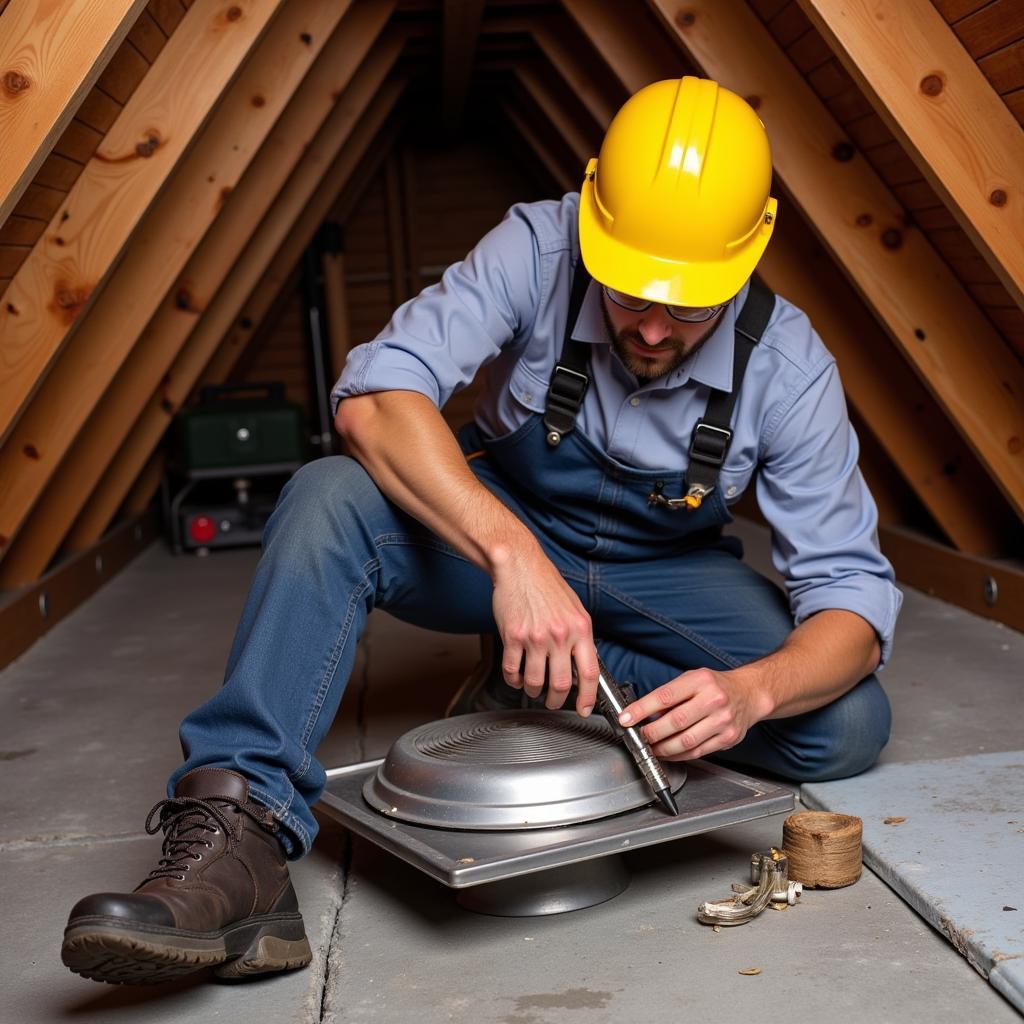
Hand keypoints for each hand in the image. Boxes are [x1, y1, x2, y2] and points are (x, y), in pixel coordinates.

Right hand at [490, 542, 598, 715]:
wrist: (520, 566)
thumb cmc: (546, 585)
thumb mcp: (575, 609)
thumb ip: (580, 637)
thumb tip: (583, 665)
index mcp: (580, 628)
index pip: (589, 673)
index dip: (588, 697)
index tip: (584, 709)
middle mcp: (559, 634)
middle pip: (560, 684)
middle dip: (556, 701)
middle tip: (553, 702)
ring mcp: (535, 637)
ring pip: (534, 682)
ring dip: (532, 692)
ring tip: (532, 688)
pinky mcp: (513, 636)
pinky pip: (512, 670)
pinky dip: (513, 680)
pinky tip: (516, 677)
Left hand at [618, 667, 768, 760]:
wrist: (749, 694)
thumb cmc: (715, 686)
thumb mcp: (692, 679)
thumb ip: (670, 695)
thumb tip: (644, 714)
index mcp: (700, 681)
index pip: (665, 696)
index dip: (642, 710)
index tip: (626, 718)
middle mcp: (714, 700)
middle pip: (675, 722)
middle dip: (651, 733)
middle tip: (639, 737)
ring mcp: (722, 721)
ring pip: (686, 741)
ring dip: (663, 748)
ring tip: (651, 748)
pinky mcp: (728, 738)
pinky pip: (698, 751)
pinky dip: (679, 755)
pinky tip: (668, 753)